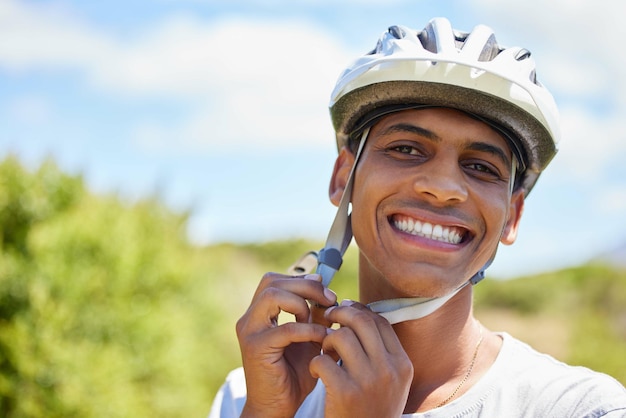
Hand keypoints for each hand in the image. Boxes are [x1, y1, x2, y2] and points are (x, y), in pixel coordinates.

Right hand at [236, 273, 336, 417]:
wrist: (278, 408)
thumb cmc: (293, 375)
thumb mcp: (309, 339)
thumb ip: (315, 317)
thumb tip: (327, 293)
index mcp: (259, 314)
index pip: (275, 280)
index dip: (301, 280)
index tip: (326, 291)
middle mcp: (250, 319)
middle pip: (272, 282)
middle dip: (305, 286)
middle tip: (329, 298)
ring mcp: (250, 331)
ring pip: (272, 296)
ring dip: (302, 302)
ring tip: (320, 319)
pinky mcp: (256, 348)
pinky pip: (285, 328)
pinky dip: (307, 329)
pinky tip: (321, 338)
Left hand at [309, 301, 413, 417]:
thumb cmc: (372, 409)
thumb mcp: (390, 382)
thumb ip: (382, 351)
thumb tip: (361, 313)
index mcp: (402, 364)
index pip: (380, 322)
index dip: (359, 311)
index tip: (345, 311)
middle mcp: (389, 370)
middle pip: (361, 322)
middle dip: (340, 315)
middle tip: (328, 318)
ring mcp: (368, 381)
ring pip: (340, 337)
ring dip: (326, 340)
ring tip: (324, 352)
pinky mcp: (344, 393)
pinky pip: (322, 360)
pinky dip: (316, 362)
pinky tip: (317, 372)